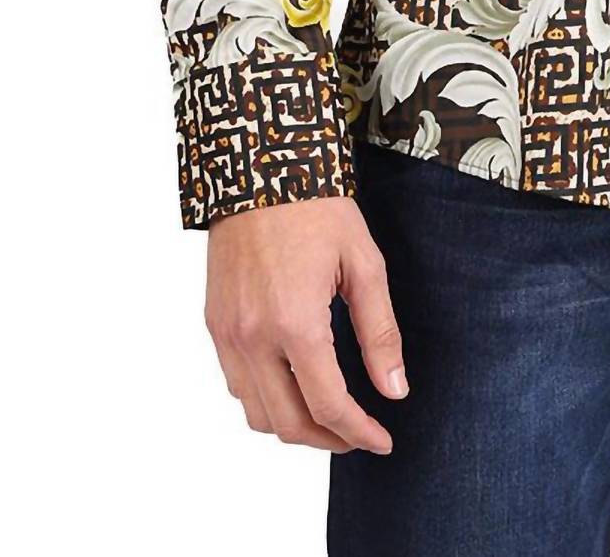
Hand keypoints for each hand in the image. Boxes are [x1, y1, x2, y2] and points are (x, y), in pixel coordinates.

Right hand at [205, 196, 405, 453]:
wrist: (261, 169)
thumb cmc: (317, 210)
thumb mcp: (365, 264)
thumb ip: (380, 332)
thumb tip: (395, 389)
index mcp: (295, 323)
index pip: (328, 405)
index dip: (359, 433)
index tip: (382, 441)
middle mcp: (253, 337)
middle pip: (287, 424)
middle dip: (328, 440)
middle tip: (360, 435)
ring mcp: (227, 333)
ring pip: (256, 413)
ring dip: (294, 425)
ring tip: (330, 415)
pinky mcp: (214, 324)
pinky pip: (236, 385)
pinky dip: (266, 400)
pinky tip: (294, 384)